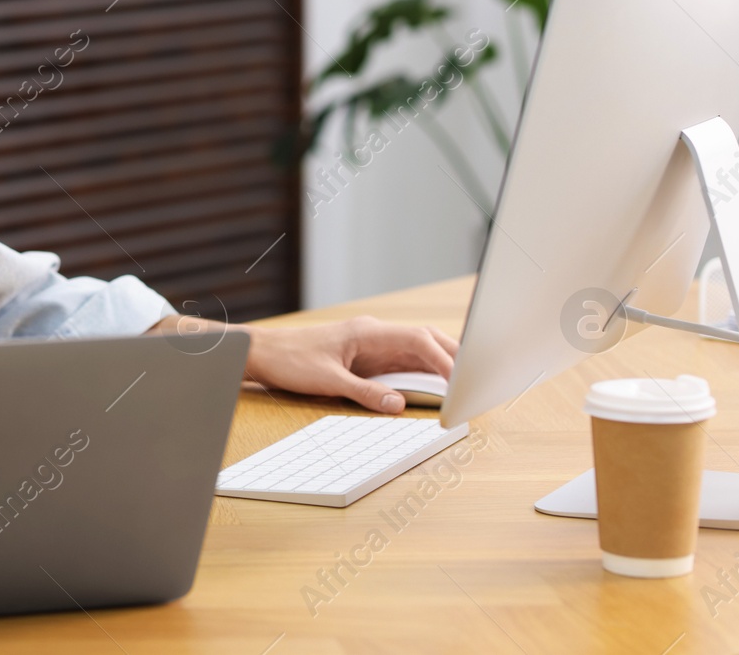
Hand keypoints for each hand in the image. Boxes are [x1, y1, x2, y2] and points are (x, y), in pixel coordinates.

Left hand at [239, 315, 458, 413]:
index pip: (417, 340)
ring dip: (440, 363)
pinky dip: (421, 371)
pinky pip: (401, 360)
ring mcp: (371, 344)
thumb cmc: (290, 360)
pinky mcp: (366, 355)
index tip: (461, 380)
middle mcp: (373, 334)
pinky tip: (432, 385)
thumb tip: (398, 405)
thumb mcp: (327, 381)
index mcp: (368, 332)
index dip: (444, 359)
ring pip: (416, 348)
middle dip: (453, 356)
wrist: (263, 352)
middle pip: (424, 339)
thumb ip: (364, 393)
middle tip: (476, 380)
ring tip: (462, 384)